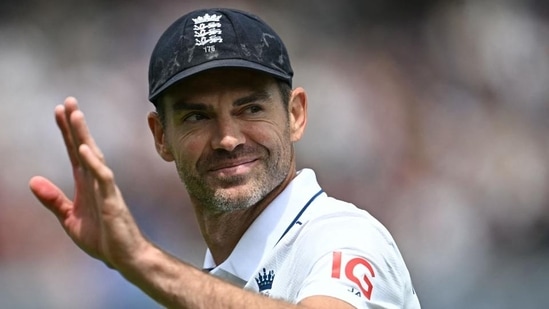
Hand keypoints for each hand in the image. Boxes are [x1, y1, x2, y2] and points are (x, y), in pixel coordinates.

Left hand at [29, 97, 147, 268]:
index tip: (59, 111)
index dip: (66, 132)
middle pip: (84, 147)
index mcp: (86, 184)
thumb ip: (53, 200)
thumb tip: (33, 180)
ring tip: (75, 114)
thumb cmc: (103, 238)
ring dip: (83, 135)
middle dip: (75, 124)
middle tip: (68, 101)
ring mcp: (106, 188)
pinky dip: (94, 162)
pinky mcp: (112, 200)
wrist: (124, 257)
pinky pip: (103, 177)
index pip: (73, 152)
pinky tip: (83, 148)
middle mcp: (96, 181)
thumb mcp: (69, 219)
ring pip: (94, 156)